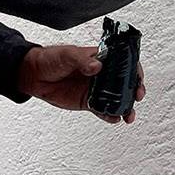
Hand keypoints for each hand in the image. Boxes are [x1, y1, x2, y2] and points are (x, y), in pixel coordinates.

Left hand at [17, 42, 146, 124]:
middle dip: (134, 90)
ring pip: (116, 98)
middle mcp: (102, 74)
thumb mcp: (68, 55)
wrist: (35, 75)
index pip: (124, 62)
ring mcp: (95, 89)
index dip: (134, 69)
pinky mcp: (88, 102)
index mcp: (100, 58)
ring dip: (125, 107)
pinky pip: (102, 110)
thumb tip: (97, 66)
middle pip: (124, 82)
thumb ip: (83, 61)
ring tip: (129, 115)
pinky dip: (110, 115)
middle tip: (138, 96)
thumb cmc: (52, 58)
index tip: (138, 77)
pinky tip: (115, 119)